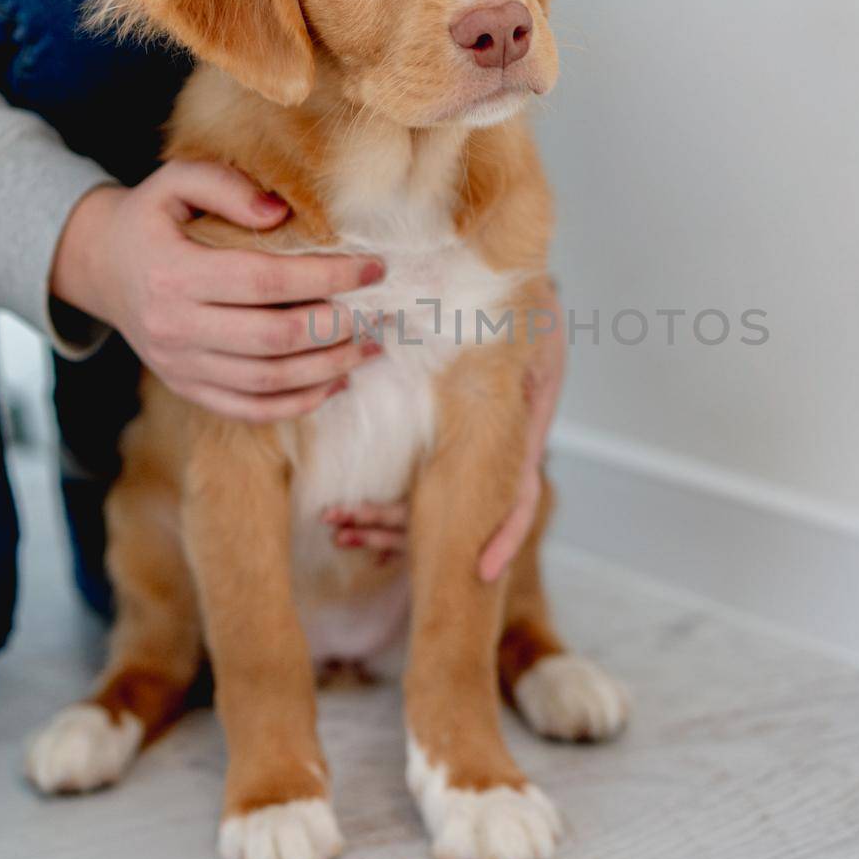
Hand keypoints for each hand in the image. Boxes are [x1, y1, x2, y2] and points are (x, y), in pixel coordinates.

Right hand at [51, 160, 384, 421]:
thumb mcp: (174, 182)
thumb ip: (225, 186)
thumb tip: (281, 213)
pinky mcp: (186, 387)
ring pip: (268, 381)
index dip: (325, 277)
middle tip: (380, 311)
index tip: (373, 267)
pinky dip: (298, 403)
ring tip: (371, 347)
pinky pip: (249, 409)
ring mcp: (179, 365)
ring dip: (329, 368)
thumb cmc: (151, 218)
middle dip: (336, 326)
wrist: (98, 266)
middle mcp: (174, 326)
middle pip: (273, 338)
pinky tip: (336, 383)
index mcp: (173, 273)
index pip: (264, 281)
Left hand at [320, 281, 566, 581]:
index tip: (483, 571)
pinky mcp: (438, 447)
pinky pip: (409, 490)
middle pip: (456, 516)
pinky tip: (342, 516)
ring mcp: (465, 453)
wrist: (507, 287)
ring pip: (424, 511)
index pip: (519, 496)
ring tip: (334, 524)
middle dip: (401, 533)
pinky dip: (378, 508)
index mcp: (522, 431)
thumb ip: (513, 360)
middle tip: (346, 528)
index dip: (504, 535)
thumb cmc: (522, 304)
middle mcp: (494, 452)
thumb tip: (499, 379)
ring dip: (379, 524)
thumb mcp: (525, 326)